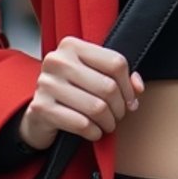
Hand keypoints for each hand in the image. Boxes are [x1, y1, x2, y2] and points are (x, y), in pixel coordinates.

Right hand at [19, 37, 144, 149]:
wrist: (40, 115)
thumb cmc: (73, 92)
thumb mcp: (94, 76)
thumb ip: (118, 76)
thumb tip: (137, 87)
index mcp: (71, 46)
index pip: (116, 62)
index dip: (128, 86)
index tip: (130, 100)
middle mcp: (57, 60)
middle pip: (108, 87)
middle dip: (120, 108)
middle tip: (118, 116)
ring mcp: (46, 84)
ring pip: (97, 107)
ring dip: (108, 122)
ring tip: (107, 125)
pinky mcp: (41, 108)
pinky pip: (81, 124)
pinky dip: (94, 132)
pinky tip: (94, 132)